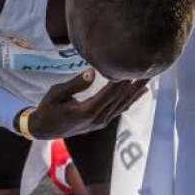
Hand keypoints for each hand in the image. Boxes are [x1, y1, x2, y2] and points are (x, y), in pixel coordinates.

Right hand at [28, 70, 147, 138]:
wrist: (44, 130)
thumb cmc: (48, 109)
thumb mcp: (56, 94)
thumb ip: (75, 84)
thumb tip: (92, 71)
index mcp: (87, 112)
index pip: (110, 93)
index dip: (123, 78)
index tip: (133, 64)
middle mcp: (98, 119)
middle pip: (121, 98)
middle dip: (135, 83)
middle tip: (149, 67)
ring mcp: (101, 122)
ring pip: (123, 105)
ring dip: (137, 90)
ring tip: (150, 77)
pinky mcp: (101, 122)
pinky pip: (120, 109)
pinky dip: (132, 100)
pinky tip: (142, 92)